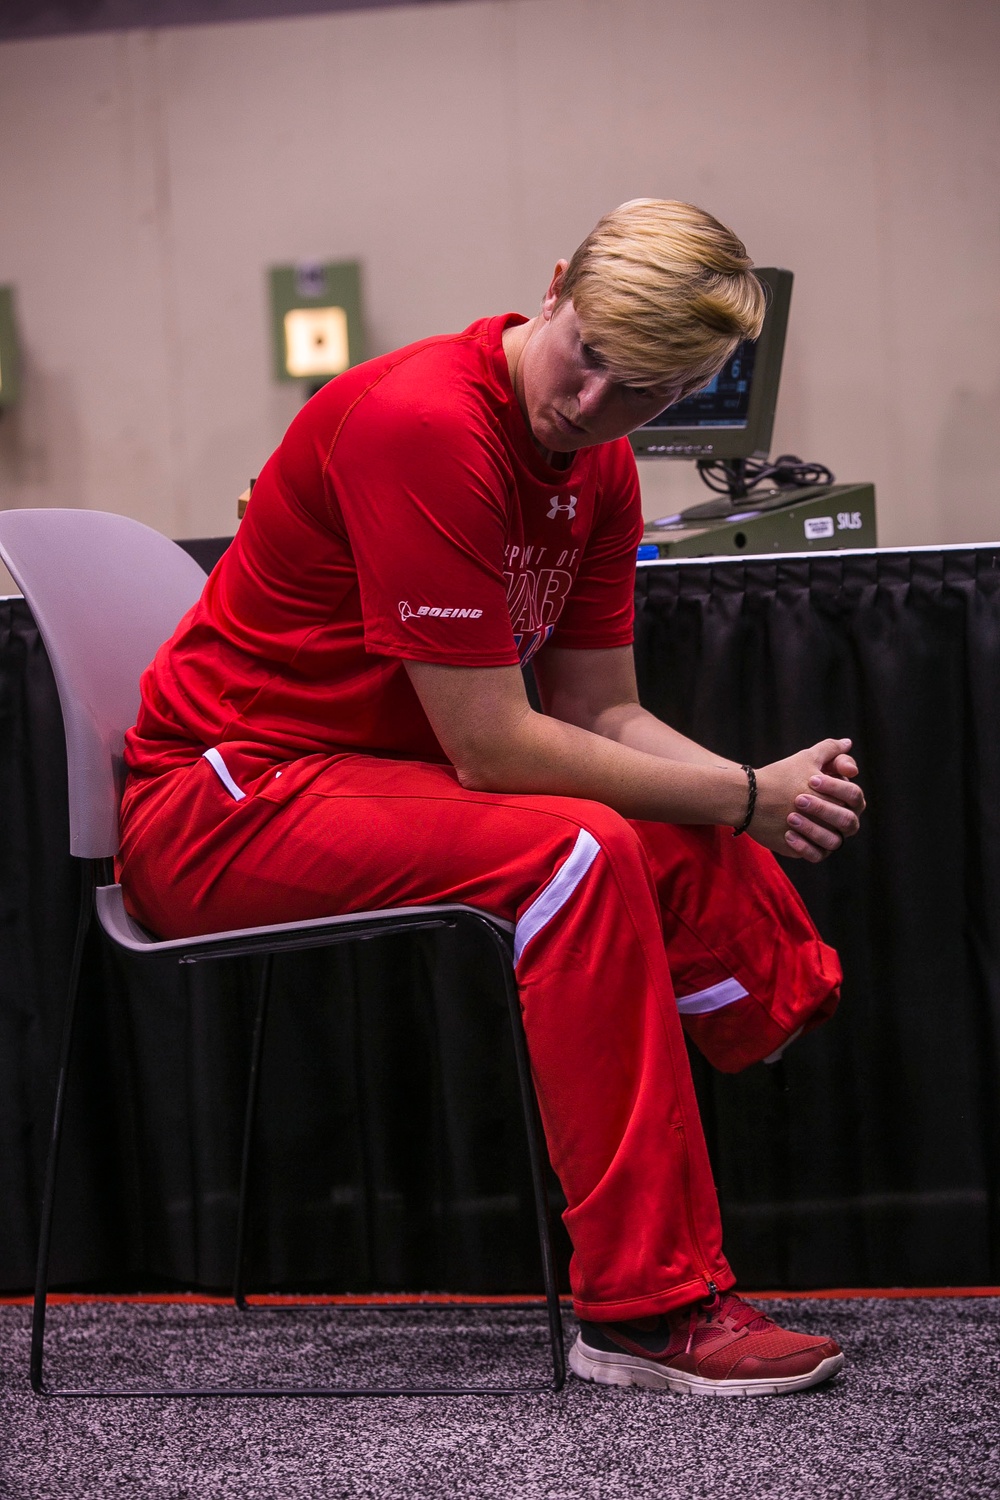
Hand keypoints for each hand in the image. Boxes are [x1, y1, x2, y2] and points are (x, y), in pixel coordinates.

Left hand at [751, 738, 865, 862]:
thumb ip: (830, 751)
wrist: (756, 798)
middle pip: (847, 820)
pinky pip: (816, 855)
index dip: (836, 787)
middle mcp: (842, 820)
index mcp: (847, 799)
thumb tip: (848, 743)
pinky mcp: (813, 851)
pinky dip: (804, 846)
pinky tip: (788, 835)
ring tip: (790, 817)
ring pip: (833, 841)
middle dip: (824, 809)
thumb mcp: (807, 760)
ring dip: (812, 828)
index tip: (811, 779)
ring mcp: (828, 837)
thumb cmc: (786, 777)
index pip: (854, 796)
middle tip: (799, 799)